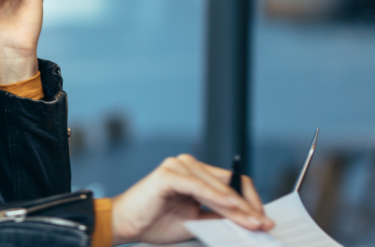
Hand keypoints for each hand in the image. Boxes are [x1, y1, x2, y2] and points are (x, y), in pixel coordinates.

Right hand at [109, 154, 273, 245]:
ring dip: (237, 207)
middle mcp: (187, 164)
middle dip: (248, 207)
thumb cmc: (153, 221)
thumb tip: (247, 221)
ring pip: (217, 187)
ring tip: (252, 222)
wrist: (124, 224)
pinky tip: (231, 207)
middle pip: (229, 184)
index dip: (250, 201)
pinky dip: (217, 197)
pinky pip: (199, 187)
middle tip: (263, 224)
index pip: (232, 183)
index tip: (262, 220)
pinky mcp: (168, 174)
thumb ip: (217, 217)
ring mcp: (178, 166)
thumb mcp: (195, 221)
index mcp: (194, 173)